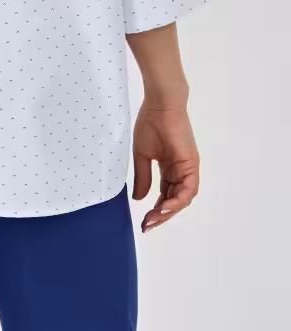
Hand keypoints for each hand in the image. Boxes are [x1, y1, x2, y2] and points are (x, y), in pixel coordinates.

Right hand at [132, 103, 199, 231]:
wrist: (160, 105)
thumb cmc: (150, 124)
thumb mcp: (142, 156)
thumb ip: (143, 178)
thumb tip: (139, 199)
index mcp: (170, 169)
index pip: (165, 196)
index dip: (156, 210)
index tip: (143, 222)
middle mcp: (181, 172)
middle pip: (174, 201)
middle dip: (161, 215)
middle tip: (147, 225)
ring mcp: (187, 169)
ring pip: (182, 199)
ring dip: (168, 211)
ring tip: (153, 219)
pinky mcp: (191, 165)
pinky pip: (188, 189)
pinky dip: (178, 201)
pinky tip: (164, 208)